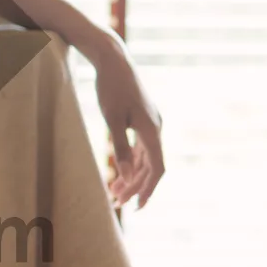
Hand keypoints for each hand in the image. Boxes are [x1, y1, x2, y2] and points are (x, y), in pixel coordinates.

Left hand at [89, 31, 165, 208]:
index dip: (148, 190)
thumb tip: (128, 175)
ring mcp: (151, 123)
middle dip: (135, 186)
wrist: (113, 59)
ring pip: (146, 158)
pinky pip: (141, 147)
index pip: (156, 169)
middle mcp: (156, 128)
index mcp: (152, 130)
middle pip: (150, 166)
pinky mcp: (143, 119)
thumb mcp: (111, 118)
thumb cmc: (110, 87)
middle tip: (116, 203)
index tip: (137, 207)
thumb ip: (120, 147)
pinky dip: (132, 162)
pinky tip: (120, 172)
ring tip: (115, 192)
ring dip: (133, 176)